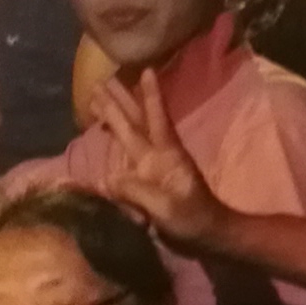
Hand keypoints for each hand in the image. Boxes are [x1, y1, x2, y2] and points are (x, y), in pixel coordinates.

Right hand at [89, 69, 227, 246]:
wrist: (208, 234)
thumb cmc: (192, 220)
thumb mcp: (166, 209)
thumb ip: (138, 192)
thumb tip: (107, 178)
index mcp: (165, 156)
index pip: (155, 120)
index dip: (150, 97)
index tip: (146, 70)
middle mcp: (156, 154)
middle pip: (135, 121)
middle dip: (119, 100)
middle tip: (102, 80)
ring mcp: (152, 165)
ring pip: (130, 132)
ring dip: (115, 113)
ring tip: (97, 97)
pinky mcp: (147, 178)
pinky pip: (126, 153)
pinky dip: (115, 137)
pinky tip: (106, 132)